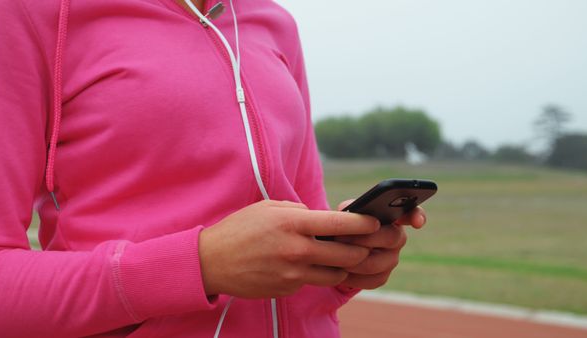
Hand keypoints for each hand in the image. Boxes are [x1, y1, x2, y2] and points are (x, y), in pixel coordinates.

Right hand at [198, 200, 379, 297]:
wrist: (211, 262)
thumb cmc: (240, 229)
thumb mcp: (269, 208)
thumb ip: (299, 211)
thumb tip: (324, 218)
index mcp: (292, 224)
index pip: (340, 225)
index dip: (363, 224)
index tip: (374, 222)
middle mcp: (296, 250)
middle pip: (347, 255)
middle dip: (360, 249)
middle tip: (362, 244)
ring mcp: (292, 274)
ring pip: (335, 274)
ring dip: (341, 266)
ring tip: (337, 256)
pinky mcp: (287, 289)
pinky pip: (312, 282)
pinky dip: (315, 274)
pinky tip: (304, 265)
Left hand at [334, 199, 426, 289]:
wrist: (334, 249)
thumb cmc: (343, 225)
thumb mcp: (345, 212)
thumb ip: (352, 210)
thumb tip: (355, 218)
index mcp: (391, 216)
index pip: (411, 213)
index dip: (417, 216)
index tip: (418, 222)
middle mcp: (397, 237)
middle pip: (391, 238)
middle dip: (363, 238)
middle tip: (341, 237)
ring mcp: (392, 258)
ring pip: (377, 263)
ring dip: (353, 260)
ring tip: (336, 254)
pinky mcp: (382, 276)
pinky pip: (371, 280)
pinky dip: (352, 276)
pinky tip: (340, 270)